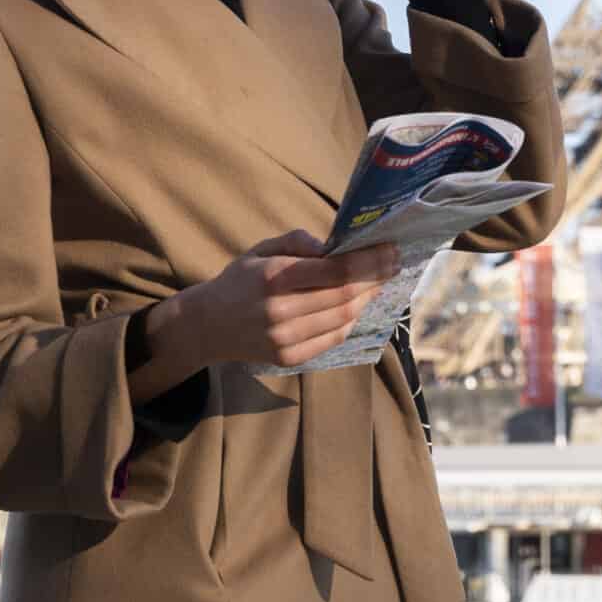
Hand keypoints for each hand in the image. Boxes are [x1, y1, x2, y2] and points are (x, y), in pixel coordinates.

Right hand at [165, 230, 398, 370]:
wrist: (207, 326)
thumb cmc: (241, 280)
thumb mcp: (262, 249)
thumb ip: (298, 242)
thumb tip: (335, 245)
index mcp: (274, 277)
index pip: (336, 271)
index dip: (370, 261)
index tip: (390, 250)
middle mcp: (280, 311)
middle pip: (346, 296)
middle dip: (376, 278)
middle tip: (393, 263)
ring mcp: (285, 339)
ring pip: (344, 319)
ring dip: (367, 299)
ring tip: (378, 282)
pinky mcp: (289, 359)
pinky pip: (333, 338)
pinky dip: (351, 320)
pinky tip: (357, 304)